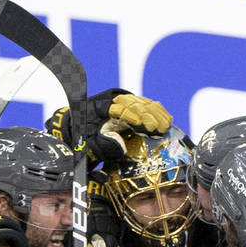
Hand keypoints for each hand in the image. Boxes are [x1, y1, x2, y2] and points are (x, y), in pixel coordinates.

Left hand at [48, 89, 171, 164]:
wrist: (78, 128)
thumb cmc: (82, 139)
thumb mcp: (87, 146)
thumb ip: (101, 146)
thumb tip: (121, 146)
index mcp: (98, 107)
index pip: (116, 107)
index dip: (129, 114)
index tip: (139, 124)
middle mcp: (111, 100)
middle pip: (132, 103)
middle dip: (146, 115)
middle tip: (157, 128)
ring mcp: (122, 101)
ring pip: (141, 102)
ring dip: (155, 114)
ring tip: (165, 126)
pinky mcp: (130, 104)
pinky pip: (146, 104)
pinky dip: (157, 111)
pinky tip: (167, 119)